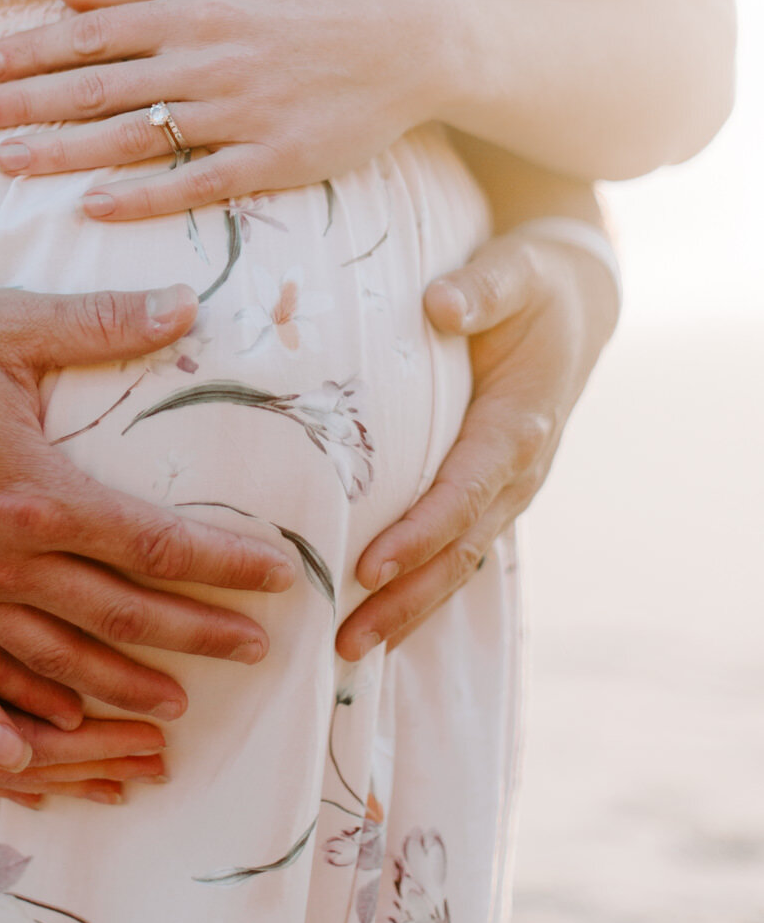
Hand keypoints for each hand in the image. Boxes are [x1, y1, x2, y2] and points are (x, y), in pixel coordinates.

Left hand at [0, 0, 451, 218]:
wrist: (407, 39)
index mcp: (193, 8)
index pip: (91, 32)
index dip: (29, 51)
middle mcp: (207, 59)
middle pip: (97, 87)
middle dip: (24, 103)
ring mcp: (239, 113)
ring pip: (133, 137)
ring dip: (62, 153)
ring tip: (3, 162)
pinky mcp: (272, 160)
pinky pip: (195, 183)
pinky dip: (143, 197)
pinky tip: (92, 209)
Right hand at [0, 283, 295, 726]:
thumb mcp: (8, 323)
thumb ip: (102, 321)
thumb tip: (188, 304)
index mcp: (37, 494)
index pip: (155, 544)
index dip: (222, 564)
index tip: (276, 578)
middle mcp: (1, 559)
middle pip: (120, 616)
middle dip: (195, 636)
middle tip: (256, 650)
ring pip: (57, 659)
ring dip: (123, 684)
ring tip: (176, 707)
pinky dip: (38, 695)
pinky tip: (66, 710)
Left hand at [334, 227, 619, 657]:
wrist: (575, 300)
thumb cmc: (533, 283)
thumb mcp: (515, 270)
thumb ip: (481, 287)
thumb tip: (440, 305)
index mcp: (520, 422)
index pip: (466, 489)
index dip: (422, 533)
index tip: (371, 567)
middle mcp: (518, 469)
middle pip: (460, 549)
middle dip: (406, 599)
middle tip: (346, 640)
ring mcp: (507, 488)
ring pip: (458, 562)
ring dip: (409, 610)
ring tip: (348, 653)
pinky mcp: (489, 490)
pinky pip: (455, 550)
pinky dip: (420, 590)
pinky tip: (375, 622)